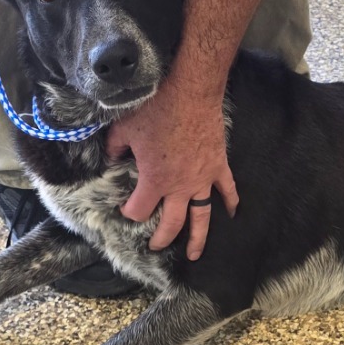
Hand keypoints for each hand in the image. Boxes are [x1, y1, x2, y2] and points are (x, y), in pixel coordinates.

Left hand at [107, 77, 238, 260]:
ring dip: (198, 238)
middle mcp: (180, 186)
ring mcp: (203, 179)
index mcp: (155, 180)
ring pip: (202, 217)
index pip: (139, 210)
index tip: (125, 208)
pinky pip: (227, 189)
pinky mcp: (218, 166)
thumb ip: (115, 148)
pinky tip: (232, 214)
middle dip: (162, 238)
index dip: (129, 212)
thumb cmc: (156, 108)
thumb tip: (111, 158)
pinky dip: (231, 202)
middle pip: (172, 224)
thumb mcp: (125, 128)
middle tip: (156, 246)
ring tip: (195, 254)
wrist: (190, 90)